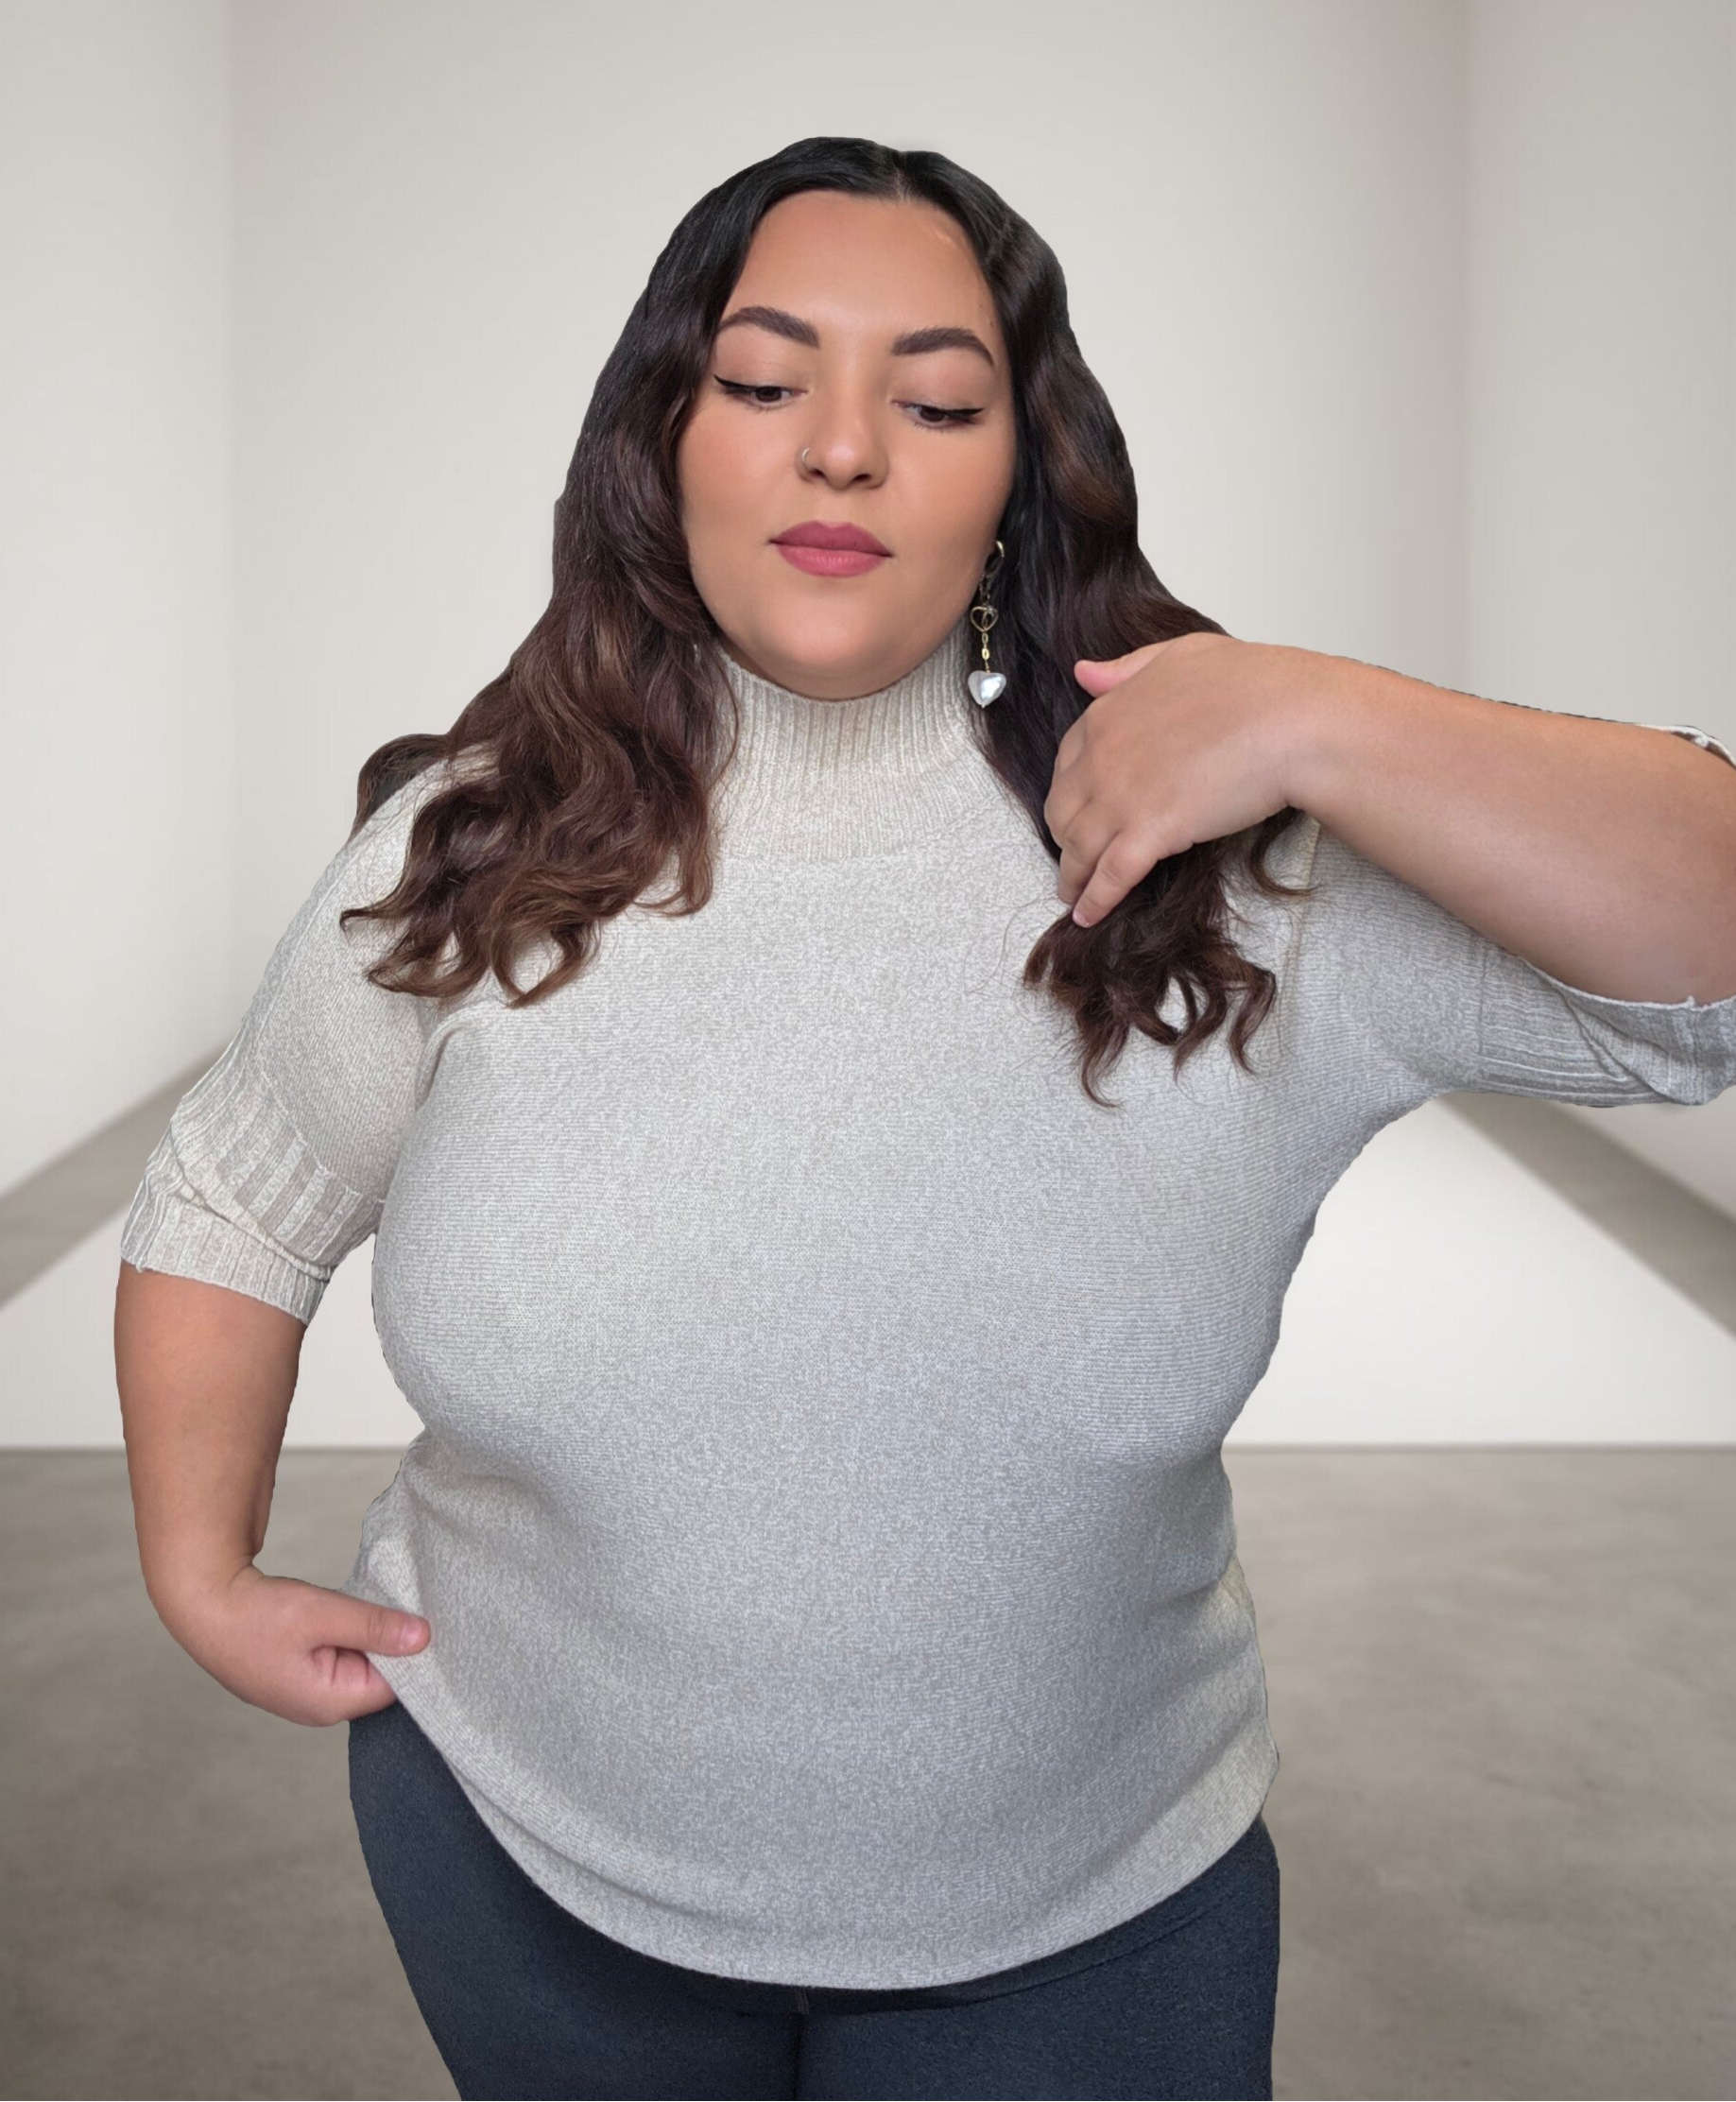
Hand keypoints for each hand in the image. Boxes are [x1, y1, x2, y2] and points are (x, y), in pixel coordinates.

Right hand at [156, 1561, 430, 1726]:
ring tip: (372, 1607)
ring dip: (367, 1637)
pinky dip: (347, 1636)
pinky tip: (348, 1614)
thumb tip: (423, 1638)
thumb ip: (375, 1627)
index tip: (428, 1621)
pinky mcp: (294, 1674)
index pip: (395, 1687)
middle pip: (378, 1679)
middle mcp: (318, 1708)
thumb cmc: (255, 1614)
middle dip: (392, 1646)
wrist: (201, 1604)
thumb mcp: (323, 1614)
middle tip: (404, 1607)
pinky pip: (337, 1658)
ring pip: (357, 1666)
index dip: (413, 1655)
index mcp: (328, 1703)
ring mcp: (303, 1693)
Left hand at [1047, 632, 1319, 926]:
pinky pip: (1110, 876)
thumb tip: (1084, 673)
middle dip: (1065, 835)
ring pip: (1080, 848)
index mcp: (1108, 714)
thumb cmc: (1252, 682)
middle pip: (1064, 808)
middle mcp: (1102, 757)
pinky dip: (1094, 900)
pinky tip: (1086, 916)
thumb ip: (1127, 669)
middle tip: (1074, 854)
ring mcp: (1122, 798)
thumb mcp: (1180, 655)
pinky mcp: (1150, 834)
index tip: (1076, 806)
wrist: (1291, 720)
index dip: (1070, 789)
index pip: (1068, 761)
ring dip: (1072, 876)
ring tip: (1072, 895)